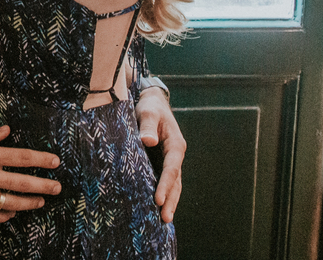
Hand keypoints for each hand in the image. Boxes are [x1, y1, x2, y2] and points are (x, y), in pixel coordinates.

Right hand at [0, 125, 61, 223]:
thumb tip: (7, 132)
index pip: (21, 157)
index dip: (40, 159)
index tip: (55, 161)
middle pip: (22, 182)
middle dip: (43, 185)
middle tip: (57, 187)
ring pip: (10, 202)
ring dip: (29, 202)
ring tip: (41, 201)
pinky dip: (6, 216)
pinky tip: (13, 213)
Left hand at [136, 88, 183, 222]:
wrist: (152, 102)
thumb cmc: (149, 107)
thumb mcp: (147, 112)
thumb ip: (147, 125)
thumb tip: (148, 141)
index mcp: (175, 145)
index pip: (171, 169)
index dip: (165, 184)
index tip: (157, 199)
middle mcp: (175, 156)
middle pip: (175, 182)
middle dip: (170, 200)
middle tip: (165, 219)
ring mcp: (169, 161)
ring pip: (172, 185)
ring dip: (169, 202)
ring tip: (164, 221)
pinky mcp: (160, 163)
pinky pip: (164, 182)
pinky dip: (163, 195)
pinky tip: (156, 210)